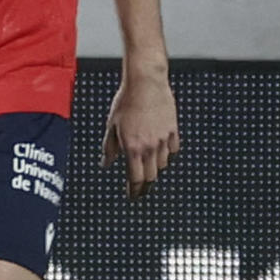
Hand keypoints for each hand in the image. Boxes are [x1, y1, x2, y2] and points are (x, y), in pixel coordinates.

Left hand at [104, 70, 178, 197]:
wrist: (146, 83)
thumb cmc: (125, 101)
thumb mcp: (111, 124)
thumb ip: (109, 146)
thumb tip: (105, 163)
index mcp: (133, 147)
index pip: (135, 178)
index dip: (134, 190)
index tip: (132, 196)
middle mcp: (150, 147)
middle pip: (151, 176)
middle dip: (144, 185)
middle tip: (139, 190)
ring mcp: (164, 140)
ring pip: (163, 164)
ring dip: (155, 169)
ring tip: (147, 168)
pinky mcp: (174, 131)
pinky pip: (173, 150)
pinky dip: (167, 154)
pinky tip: (161, 152)